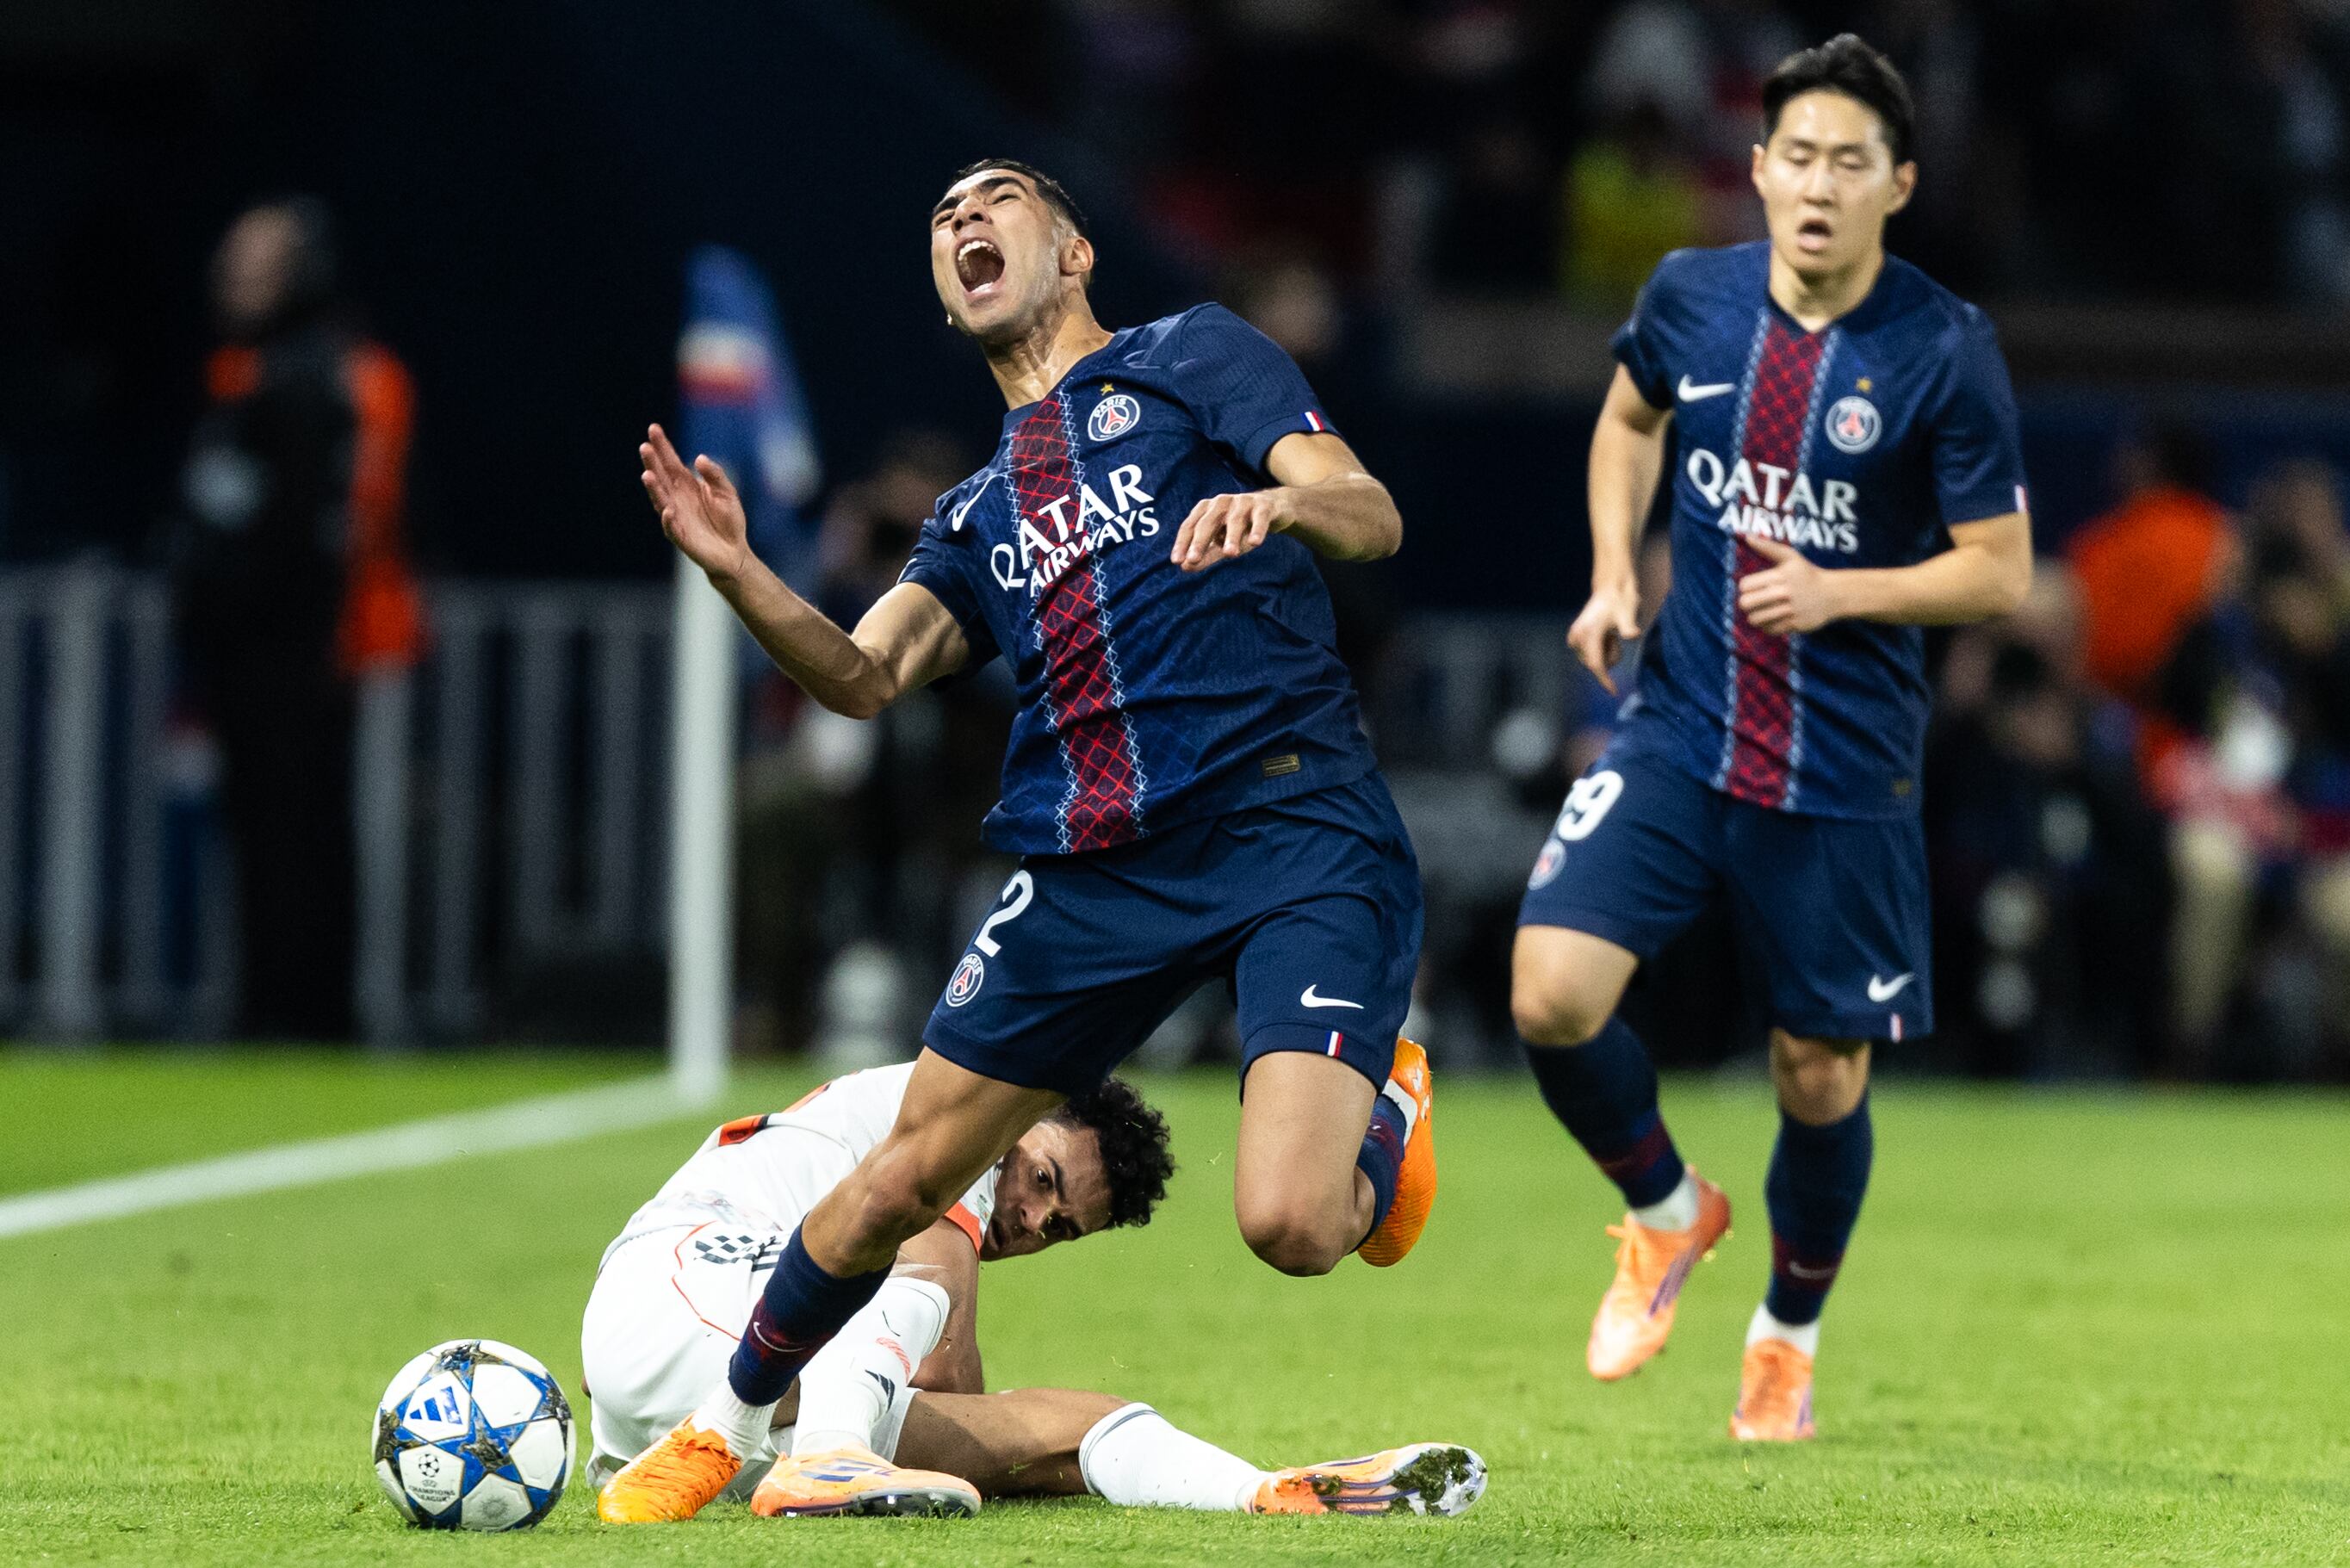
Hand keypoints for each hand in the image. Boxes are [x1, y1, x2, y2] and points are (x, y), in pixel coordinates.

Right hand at [639, 423, 750, 585]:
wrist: (734, 551)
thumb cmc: (729, 520)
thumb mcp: (727, 492)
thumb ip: (715, 475)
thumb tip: (699, 458)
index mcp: (687, 485)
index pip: (671, 462)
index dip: (662, 446)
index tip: (653, 428)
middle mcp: (677, 498)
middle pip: (661, 477)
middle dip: (653, 462)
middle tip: (645, 446)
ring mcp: (676, 517)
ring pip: (661, 500)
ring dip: (654, 488)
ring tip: (647, 474)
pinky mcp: (681, 537)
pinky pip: (672, 528)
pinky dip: (669, 520)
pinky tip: (668, 510)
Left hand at [1170, 489, 1289, 572]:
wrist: (1271, 508)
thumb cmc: (1239, 528)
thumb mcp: (1221, 543)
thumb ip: (1205, 555)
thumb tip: (1184, 567)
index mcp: (1206, 510)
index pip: (1190, 526)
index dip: (1183, 543)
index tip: (1177, 561)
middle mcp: (1221, 503)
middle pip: (1208, 522)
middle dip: (1200, 541)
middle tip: (1193, 559)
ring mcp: (1242, 502)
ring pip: (1235, 520)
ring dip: (1232, 537)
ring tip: (1230, 554)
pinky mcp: (1263, 506)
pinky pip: (1260, 518)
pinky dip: (1257, 529)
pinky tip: (1255, 542)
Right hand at [1567, 578, 1641, 694]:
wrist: (1611, 587)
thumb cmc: (1621, 600)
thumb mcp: (1628, 613)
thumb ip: (1629, 626)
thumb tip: (1632, 635)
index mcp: (1588, 633)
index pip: (1595, 664)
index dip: (1604, 680)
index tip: (1614, 692)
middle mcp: (1577, 637)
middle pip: (1595, 663)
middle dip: (1609, 656)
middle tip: (1616, 637)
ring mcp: (1575, 638)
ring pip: (1594, 660)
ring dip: (1607, 652)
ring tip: (1611, 633)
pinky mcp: (1576, 638)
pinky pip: (1591, 654)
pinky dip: (1602, 649)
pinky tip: (1606, 634)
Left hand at [1736, 536, 1842, 634]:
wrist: (1833, 594)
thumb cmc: (1807, 574)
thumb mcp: (1790, 557)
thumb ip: (1767, 547)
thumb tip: (1746, 536)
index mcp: (1780, 576)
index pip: (1745, 585)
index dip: (1745, 587)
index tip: (1753, 588)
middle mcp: (1784, 593)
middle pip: (1746, 603)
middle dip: (1746, 603)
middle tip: (1752, 602)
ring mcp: (1791, 610)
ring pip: (1755, 619)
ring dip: (1755, 617)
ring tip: (1760, 612)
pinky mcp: (1796, 625)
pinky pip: (1769, 630)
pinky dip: (1767, 627)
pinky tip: (1772, 620)